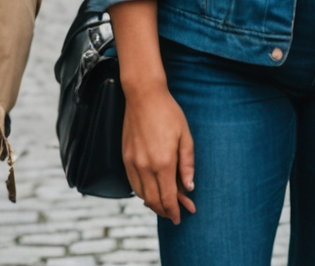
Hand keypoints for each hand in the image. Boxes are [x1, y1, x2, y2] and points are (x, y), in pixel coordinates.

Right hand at [112, 0, 194, 223]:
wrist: (144, 97)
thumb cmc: (169, 114)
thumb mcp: (186, 137)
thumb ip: (187, 164)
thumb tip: (189, 187)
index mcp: (163, 162)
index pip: (168, 197)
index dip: (174, 210)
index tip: (181, 217)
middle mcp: (145, 166)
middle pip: (153, 200)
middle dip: (165, 211)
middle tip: (175, 215)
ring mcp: (132, 163)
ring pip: (142, 194)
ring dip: (153, 204)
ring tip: (165, 205)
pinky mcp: (125, 158)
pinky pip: (132, 184)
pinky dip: (142, 193)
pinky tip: (151, 192)